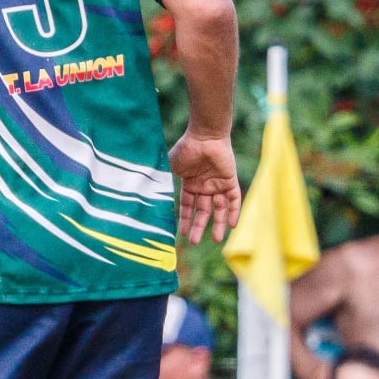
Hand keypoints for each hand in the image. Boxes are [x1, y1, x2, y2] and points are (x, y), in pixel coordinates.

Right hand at [167, 130, 240, 244]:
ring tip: (216, 240)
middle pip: (203, 211)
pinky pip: (234, 199)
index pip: (188, 206)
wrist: (204, 136)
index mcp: (191, 183)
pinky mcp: (230, 180)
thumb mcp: (170, 167)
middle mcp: (205, 186)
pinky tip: (232, 225)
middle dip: (199, 226)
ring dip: (218, 224)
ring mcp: (218, 184)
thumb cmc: (186, 149)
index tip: (182, 234)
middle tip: (194, 242)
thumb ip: (162, 180)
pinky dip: (234, 211)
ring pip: (220, 208)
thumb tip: (144, 192)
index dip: (185, 220)